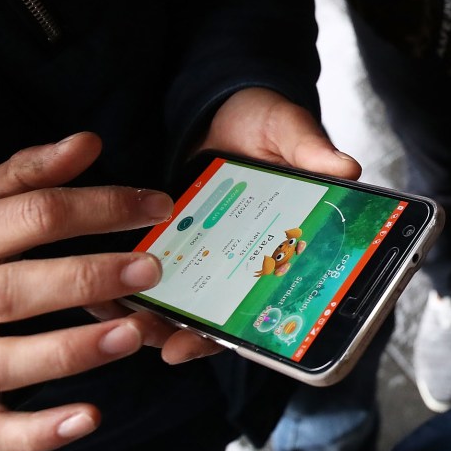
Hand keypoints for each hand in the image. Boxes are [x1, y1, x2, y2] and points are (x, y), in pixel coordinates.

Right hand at [0, 134, 172, 450]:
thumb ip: (27, 175)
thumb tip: (89, 143)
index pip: (29, 217)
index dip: (97, 207)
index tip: (157, 206)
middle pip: (13, 291)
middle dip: (85, 279)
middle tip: (150, 269)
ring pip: (3, 364)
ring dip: (71, 352)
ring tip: (132, 333)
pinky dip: (39, 432)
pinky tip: (89, 419)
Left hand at [95, 87, 365, 363]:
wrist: (227, 105)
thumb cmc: (268, 123)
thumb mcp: (290, 131)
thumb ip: (312, 151)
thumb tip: (347, 168)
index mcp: (280, 245)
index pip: (264, 303)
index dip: (236, 332)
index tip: (200, 345)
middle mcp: (242, 260)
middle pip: (216, 316)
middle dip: (185, 336)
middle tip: (158, 342)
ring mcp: (205, 252)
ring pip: (179, 302)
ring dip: (153, 319)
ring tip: (127, 323)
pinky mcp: (171, 237)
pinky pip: (147, 271)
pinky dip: (125, 287)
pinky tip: (102, 295)